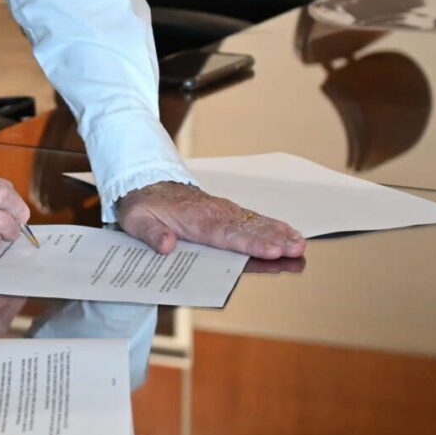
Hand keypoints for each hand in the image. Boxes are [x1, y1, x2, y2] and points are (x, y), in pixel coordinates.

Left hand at [116, 181, 306, 260]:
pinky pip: (250, 219)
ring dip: (277, 233)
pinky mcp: (225, 212)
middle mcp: (212, 214)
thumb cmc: (143, 206)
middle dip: (273, 240)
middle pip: (246, 229)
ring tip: (299, 243)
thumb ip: (151, 235)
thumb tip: (166, 246)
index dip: (249, 244)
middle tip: (297, 248)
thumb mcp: (136, 222)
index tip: (271, 250)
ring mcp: (221, 212)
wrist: (144, 183)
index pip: (226, 235)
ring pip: (253, 223)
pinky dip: (271, 225)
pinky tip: (288, 233)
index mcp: (193, 220)